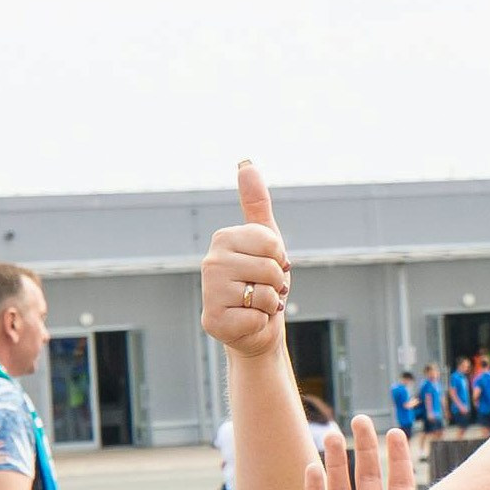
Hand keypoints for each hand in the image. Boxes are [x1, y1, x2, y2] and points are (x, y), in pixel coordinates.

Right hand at [202, 161, 293, 351]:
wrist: (256, 327)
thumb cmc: (261, 282)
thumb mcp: (266, 240)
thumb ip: (256, 203)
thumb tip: (245, 162)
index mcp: (223, 238)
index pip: (272, 243)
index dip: (280, 259)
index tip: (269, 266)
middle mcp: (210, 261)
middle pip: (270, 268)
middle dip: (277, 283)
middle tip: (263, 289)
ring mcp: (209, 291)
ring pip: (265, 294)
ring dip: (270, 304)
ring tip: (256, 305)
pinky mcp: (213, 320)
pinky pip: (257, 317)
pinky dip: (260, 323)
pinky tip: (247, 322)